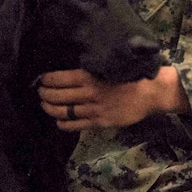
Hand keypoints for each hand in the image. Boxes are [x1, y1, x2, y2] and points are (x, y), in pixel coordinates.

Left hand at [37, 66, 189, 129]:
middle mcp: (88, 93)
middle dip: (44, 94)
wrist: (152, 93)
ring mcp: (93, 109)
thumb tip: (71, 71)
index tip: (41, 79)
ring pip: (63, 111)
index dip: (46, 80)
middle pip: (57, 95)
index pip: (59, 78)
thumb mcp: (110, 67)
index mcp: (90, 77)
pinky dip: (64, 123)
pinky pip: (76, 124)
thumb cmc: (132, 76)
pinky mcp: (100, 122)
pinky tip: (59, 121)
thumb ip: (91, 71)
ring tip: (44, 105)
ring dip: (50, 108)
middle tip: (40, 92)